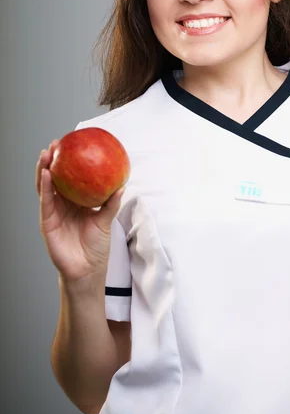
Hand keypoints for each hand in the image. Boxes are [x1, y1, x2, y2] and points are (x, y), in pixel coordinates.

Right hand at [36, 139, 125, 283]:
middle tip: (57, 143)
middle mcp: (63, 205)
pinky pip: (46, 201)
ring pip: (46, 186)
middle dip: (54, 160)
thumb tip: (122, 185)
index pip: (70, 179)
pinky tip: (46, 174)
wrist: (88, 270)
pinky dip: (45, 187)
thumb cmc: (96, 247)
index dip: (69, 163)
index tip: (72, 145)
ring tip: (46, 154)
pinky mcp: (47, 221)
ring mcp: (54, 212)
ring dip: (44, 169)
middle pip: (56, 178)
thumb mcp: (106, 221)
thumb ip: (111, 204)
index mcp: (76, 203)